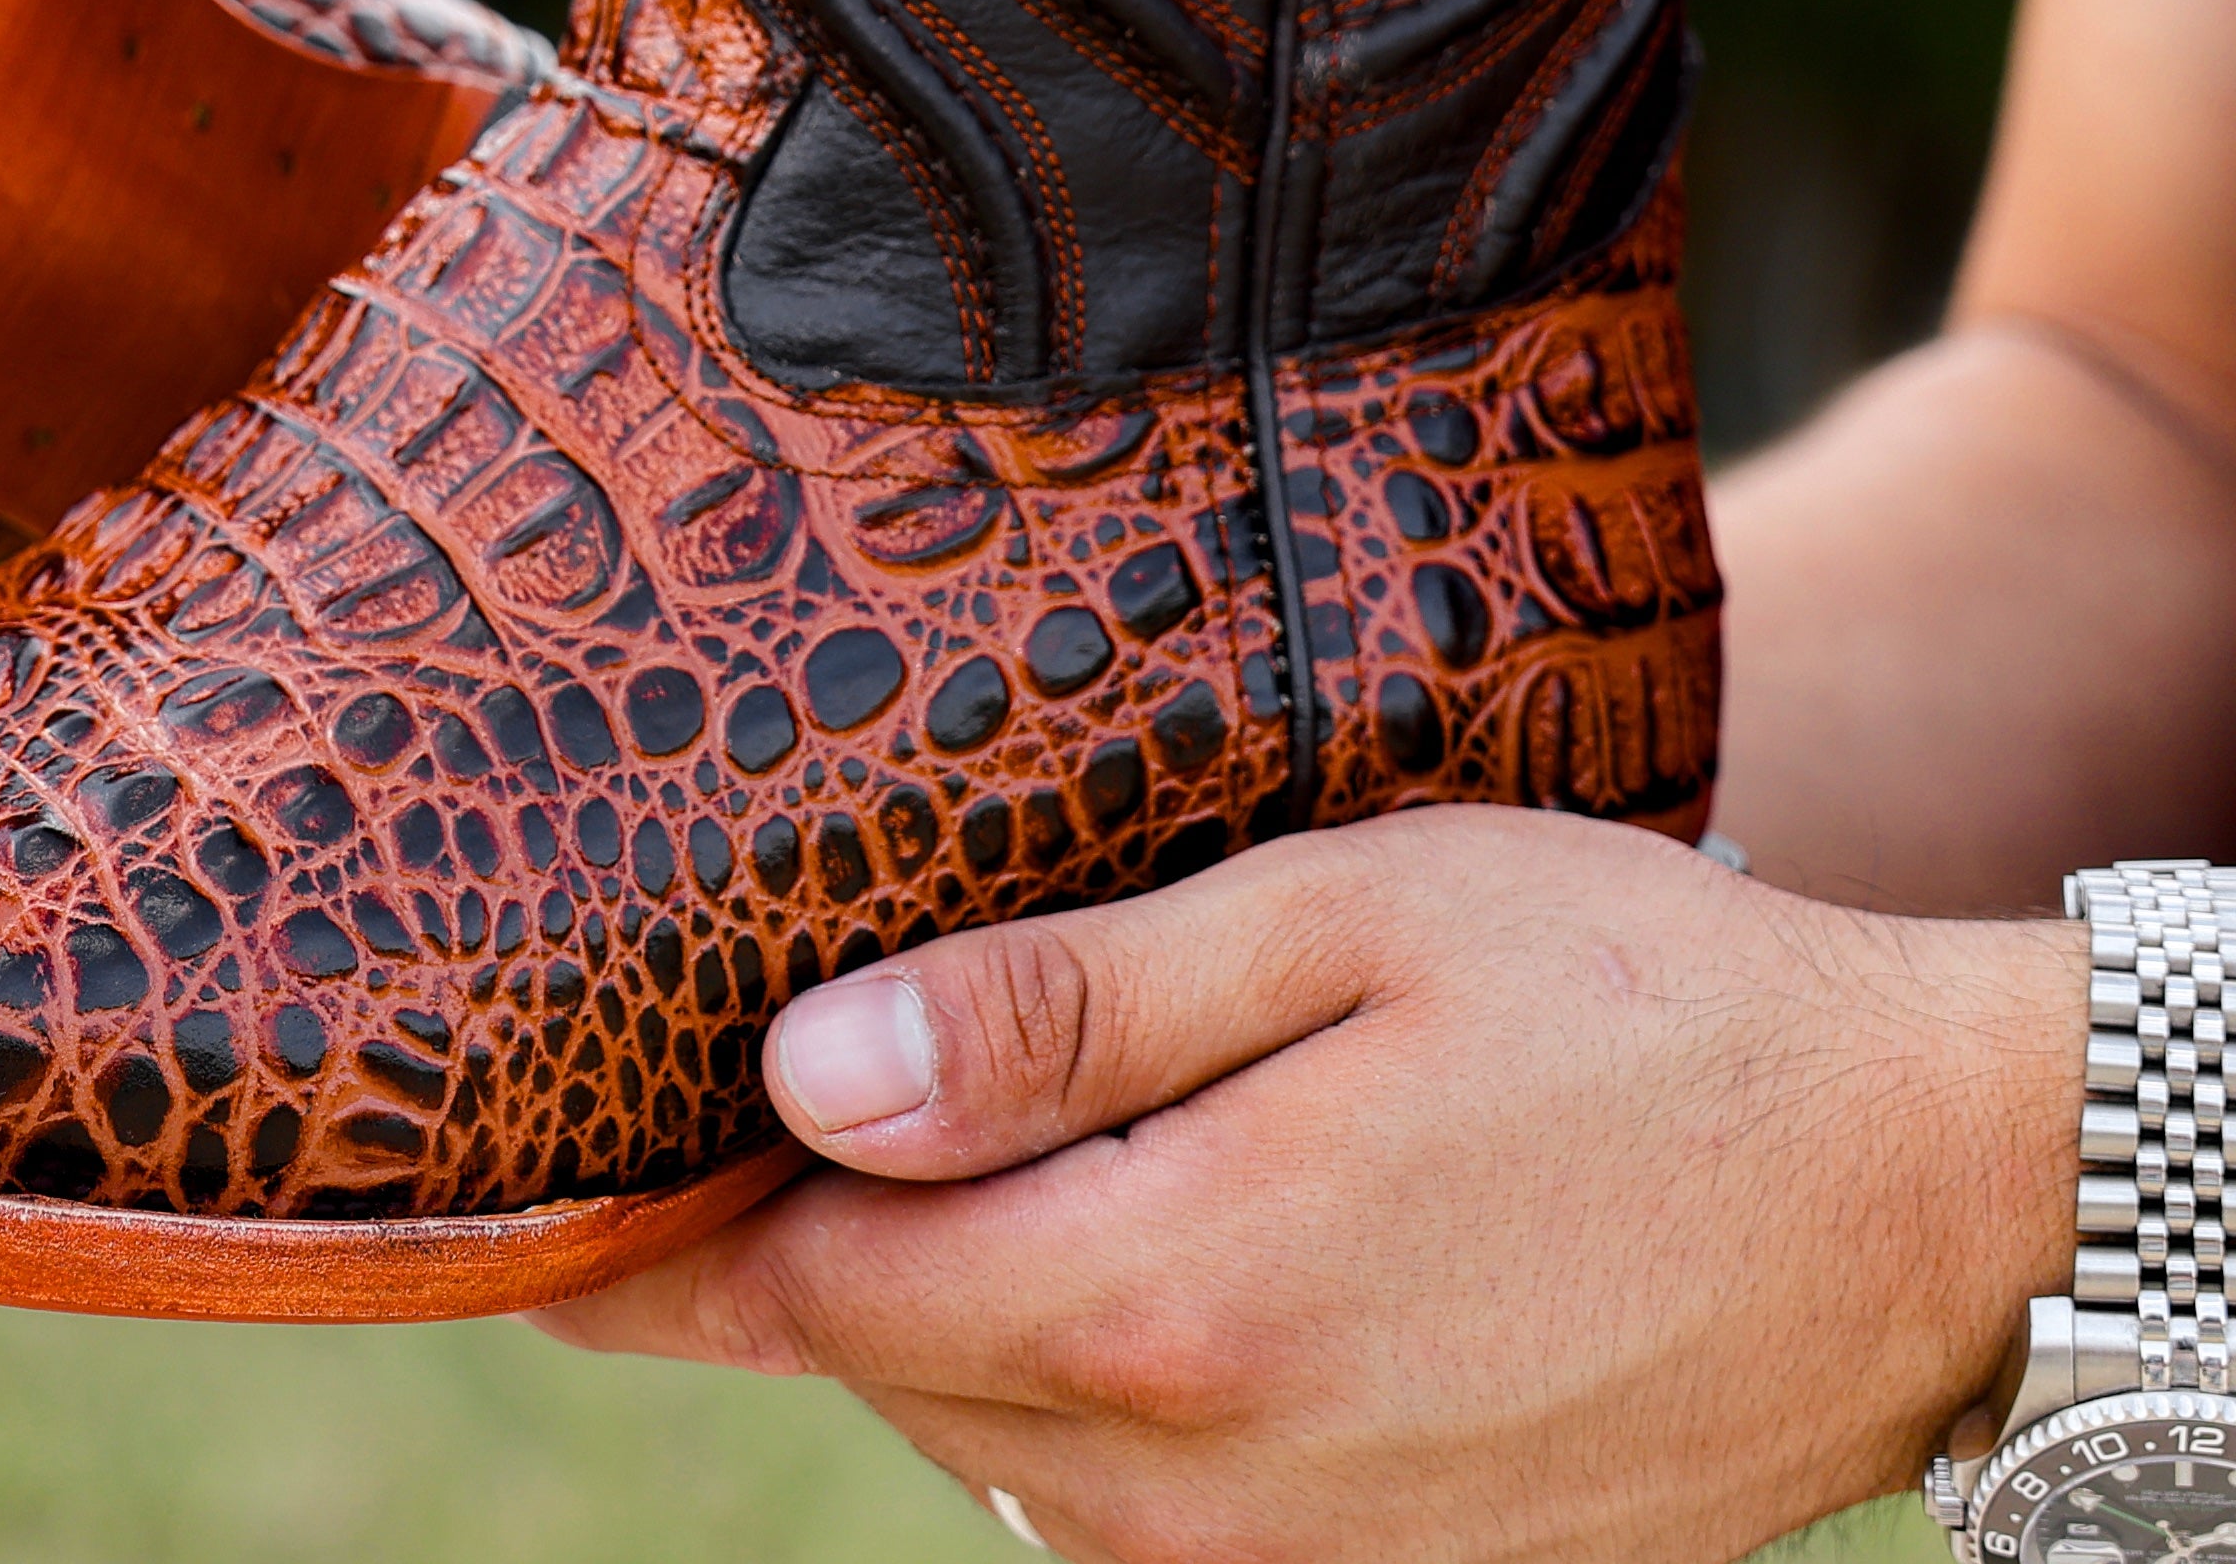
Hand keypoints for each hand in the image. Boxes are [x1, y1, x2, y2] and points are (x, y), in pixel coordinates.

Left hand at [535, 807, 2086, 1563]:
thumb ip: (1057, 1012)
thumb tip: (798, 1076)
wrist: (1922, 1197)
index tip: (503, 1195)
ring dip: (939, 1300)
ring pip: (998, 1439)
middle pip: (882, 1364)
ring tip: (915, 1138)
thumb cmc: (1630, 999)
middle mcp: (1200, 1493)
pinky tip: (1111, 1232)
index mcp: (1165, 1305)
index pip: (791, 1295)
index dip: (638, 1241)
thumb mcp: (1338, 923)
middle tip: (716, 1089)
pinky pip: (1133, 1502)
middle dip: (790, 1241)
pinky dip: (1073, 1376)